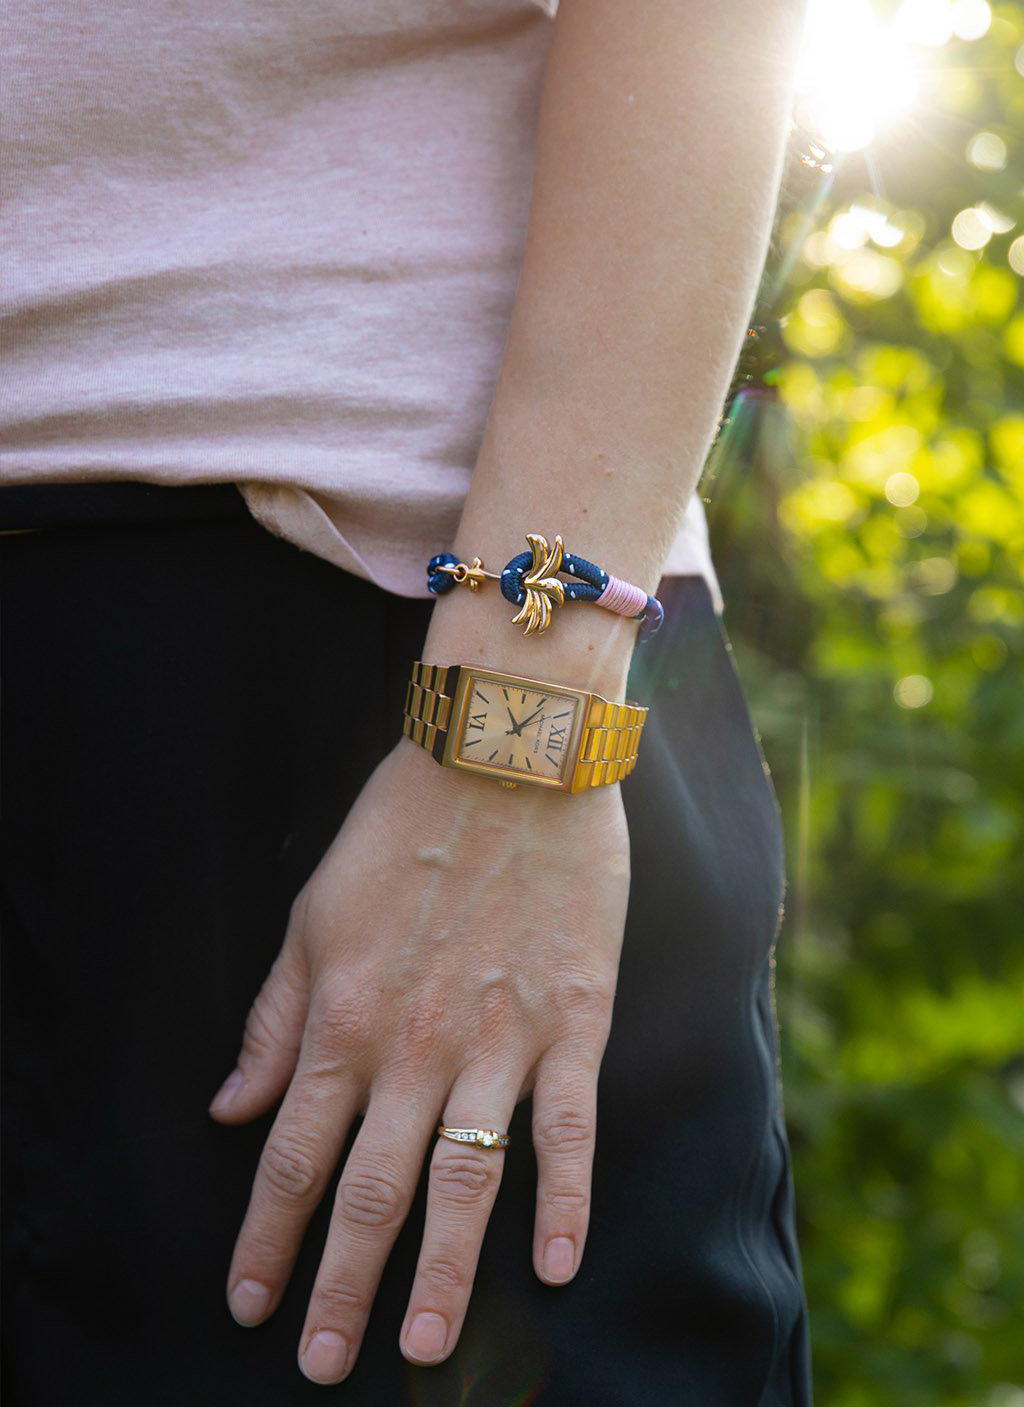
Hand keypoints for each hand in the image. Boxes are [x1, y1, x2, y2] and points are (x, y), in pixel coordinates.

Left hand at [209, 737, 629, 1383]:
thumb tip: (230, 1108)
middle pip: (371, 1190)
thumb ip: (274, 1019)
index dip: (266, 1237)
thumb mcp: (313, 914)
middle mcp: (415, 1047)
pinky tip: (554, 1265)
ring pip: (464, 1181)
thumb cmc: (400, 827)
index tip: (247, 1302)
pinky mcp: (573, 1022)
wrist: (504, 759)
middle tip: (322, 1364)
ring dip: (440, 1272)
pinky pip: (571, 1129)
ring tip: (422, 1348)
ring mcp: (500, 1039)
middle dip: (341, 1285)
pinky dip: (567, 1201)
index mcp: (343, 1018)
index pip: (292, 1155)